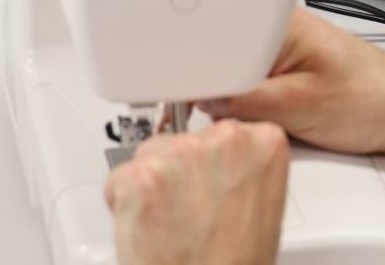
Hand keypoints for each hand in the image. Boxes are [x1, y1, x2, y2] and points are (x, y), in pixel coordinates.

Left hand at [104, 118, 288, 264]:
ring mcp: (181, 154)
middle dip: (179, 173)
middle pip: (185, 140)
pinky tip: (149, 231)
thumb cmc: (236, 264)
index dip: (211, 164)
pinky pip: (119, 179)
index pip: (225, 133)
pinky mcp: (141, 176)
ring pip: (150, 156)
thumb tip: (219, 166)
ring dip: (152, 186)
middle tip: (187, 214)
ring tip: (168, 227)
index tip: (213, 186)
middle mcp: (225, 138)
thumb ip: (242, 171)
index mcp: (265, 142)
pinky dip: (124, 206)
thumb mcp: (263, 206)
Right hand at [204, 8, 384, 157]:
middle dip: (224, 96)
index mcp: (282, 23)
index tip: (191, 105)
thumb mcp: (301, 107)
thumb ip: (246, 103)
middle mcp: (282, 33)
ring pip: (240, 83)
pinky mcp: (291, 76)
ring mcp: (285, 54)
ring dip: (245, 108)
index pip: (218, 43)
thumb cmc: (375, 98)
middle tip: (243, 120)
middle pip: (225, 64)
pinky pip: (257, 93)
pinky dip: (259, 112)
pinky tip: (279, 123)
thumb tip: (206, 104)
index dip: (201, 77)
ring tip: (275, 120)